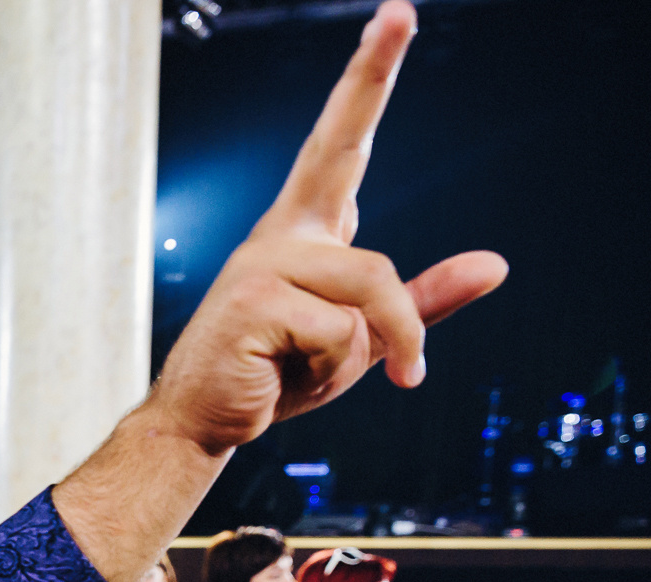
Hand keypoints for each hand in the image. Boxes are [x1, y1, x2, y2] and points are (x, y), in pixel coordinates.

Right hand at [148, 2, 507, 457]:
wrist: (202, 423)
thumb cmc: (275, 378)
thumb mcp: (361, 340)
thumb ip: (422, 302)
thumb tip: (495, 264)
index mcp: (304, 233)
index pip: (342, 141)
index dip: (368, 78)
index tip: (395, 15)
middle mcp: (280, 233)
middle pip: (348, 163)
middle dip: (369, 74)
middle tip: (400, 9)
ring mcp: (261, 262)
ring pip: (372, 284)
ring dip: (380, 344)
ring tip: (334, 374)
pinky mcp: (252, 300)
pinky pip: (340, 330)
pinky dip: (334, 368)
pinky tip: (287, 376)